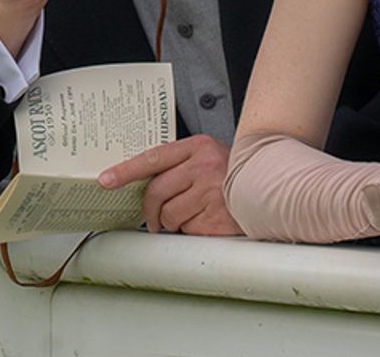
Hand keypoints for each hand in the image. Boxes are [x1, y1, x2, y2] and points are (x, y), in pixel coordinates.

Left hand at [99, 135, 241, 235]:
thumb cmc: (234, 175)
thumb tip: (144, 185)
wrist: (273, 188)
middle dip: (149, 211)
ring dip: (172, 222)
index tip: (106, 180)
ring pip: (169, 215)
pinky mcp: (217, 217)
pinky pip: (188, 230)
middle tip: (152, 220)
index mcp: (197, 147)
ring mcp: (211, 192)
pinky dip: (191, 230)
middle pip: (156, 192)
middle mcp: (203, 167)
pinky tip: (206, 221)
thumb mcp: (208, 158)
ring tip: (190, 216)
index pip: (152, 158)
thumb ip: (179, 165)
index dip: (125, 171)